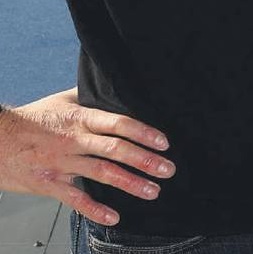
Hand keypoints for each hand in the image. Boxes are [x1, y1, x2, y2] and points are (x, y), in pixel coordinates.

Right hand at [0, 90, 173, 222]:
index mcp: (81, 119)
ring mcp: (62, 163)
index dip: (144, 132)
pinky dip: (95, 210)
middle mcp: (74, 140)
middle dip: (145, 160)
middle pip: (116, 150)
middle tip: (168, 169)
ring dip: (130, 183)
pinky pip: (75, 199)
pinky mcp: (49, 183)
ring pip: (102, 174)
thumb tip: (115, 88)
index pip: (119, 123)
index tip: (164, 142)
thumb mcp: (63, 101)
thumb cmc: (31, 119)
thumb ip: (90, 98)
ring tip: (153, 190)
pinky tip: (114, 216)